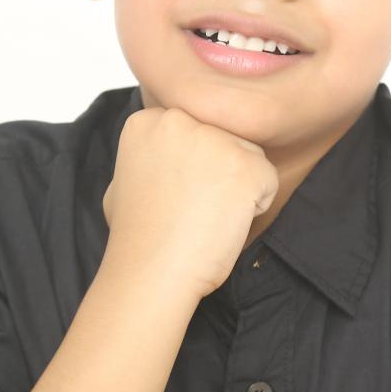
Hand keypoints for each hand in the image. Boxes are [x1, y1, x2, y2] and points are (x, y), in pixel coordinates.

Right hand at [101, 106, 278, 299]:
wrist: (151, 271)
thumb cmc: (137, 237)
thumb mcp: (123, 182)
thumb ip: (148, 157)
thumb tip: (159, 156)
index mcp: (149, 121)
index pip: (194, 131)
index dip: (190, 168)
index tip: (173, 194)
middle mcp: (180, 120)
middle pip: (223, 139)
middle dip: (217, 174)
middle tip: (191, 208)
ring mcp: (214, 139)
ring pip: (248, 157)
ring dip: (237, 188)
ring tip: (205, 217)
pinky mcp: (246, 164)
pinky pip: (267, 181)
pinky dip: (255, 207)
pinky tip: (223, 223)